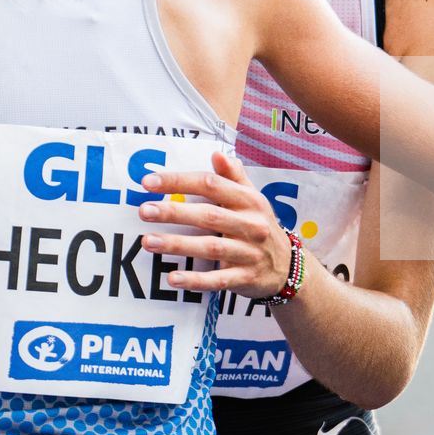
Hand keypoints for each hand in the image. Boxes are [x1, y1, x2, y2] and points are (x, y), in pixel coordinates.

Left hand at [137, 152, 294, 297]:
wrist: (289, 267)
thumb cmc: (261, 226)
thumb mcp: (254, 199)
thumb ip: (234, 177)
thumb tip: (216, 154)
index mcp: (250, 200)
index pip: (212, 185)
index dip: (180, 181)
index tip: (149, 181)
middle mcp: (251, 224)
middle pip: (209, 216)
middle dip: (175, 212)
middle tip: (144, 210)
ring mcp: (249, 252)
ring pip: (210, 247)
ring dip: (177, 244)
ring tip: (148, 241)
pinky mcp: (245, 278)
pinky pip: (218, 280)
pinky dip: (195, 280)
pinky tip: (173, 278)